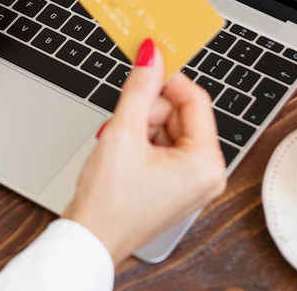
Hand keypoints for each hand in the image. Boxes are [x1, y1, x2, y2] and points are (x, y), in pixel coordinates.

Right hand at [62, 40, 226, 263]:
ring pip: (170, 128)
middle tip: (124, 124)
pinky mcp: (177, 186)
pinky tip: (124, 155)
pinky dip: (142, 143)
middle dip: (149, 112)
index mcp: (206, 163)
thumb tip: (152, 56)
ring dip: (142, 128)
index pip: (195, 100)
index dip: (168, 79)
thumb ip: (140, 88)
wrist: (89, 240)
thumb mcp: (123, 132)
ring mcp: (193, 182)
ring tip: (120, 146)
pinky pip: (165, 147)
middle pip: (181, 114)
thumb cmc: (108, 202)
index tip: (147, 64)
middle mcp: (207, 174)